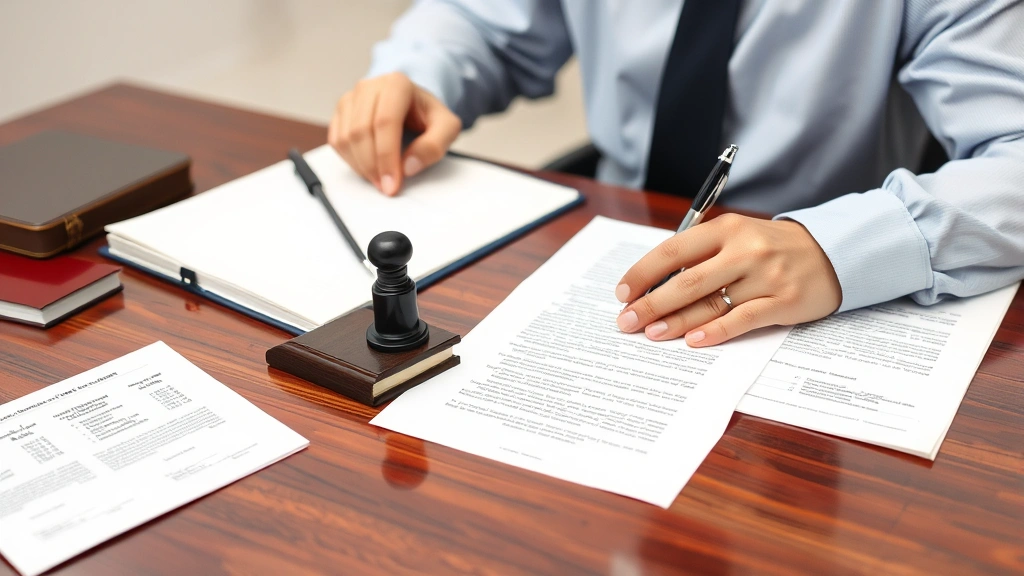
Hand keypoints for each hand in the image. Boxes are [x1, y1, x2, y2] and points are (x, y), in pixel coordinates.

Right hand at [328, 72, 461, 195]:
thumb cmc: (428, 116)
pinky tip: (368, 169)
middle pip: (361, 131)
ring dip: (361, 166)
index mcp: (396, 84)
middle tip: (386, 187)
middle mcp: (369, 87)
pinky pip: (337, 141)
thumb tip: (408, 166)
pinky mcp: (341, 113)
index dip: (387, 157)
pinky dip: (350, 161)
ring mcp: (351, 98)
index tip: (392, 184)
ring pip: (346, 138)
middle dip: (373, 166)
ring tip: (380, 179)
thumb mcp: (446, 128)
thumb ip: (434, 145)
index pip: (385, 122)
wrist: (413, 106)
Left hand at [614, 214, 841, 346]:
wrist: (831, 252)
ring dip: (675, 321)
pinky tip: (692, 340)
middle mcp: (744, 250)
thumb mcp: (735, 237)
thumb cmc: (769, 248)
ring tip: (651, 334)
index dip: (643, 273)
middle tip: (627, 321)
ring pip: (710, 303)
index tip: (623, 293)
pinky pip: (742, 320)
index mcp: (726, 228)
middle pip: (687, 281)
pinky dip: (714, 331)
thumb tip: (653, 287)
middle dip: (651, 303)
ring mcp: (765, 277)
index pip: (673, 251)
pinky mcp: (783, 302)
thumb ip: (700, 255)